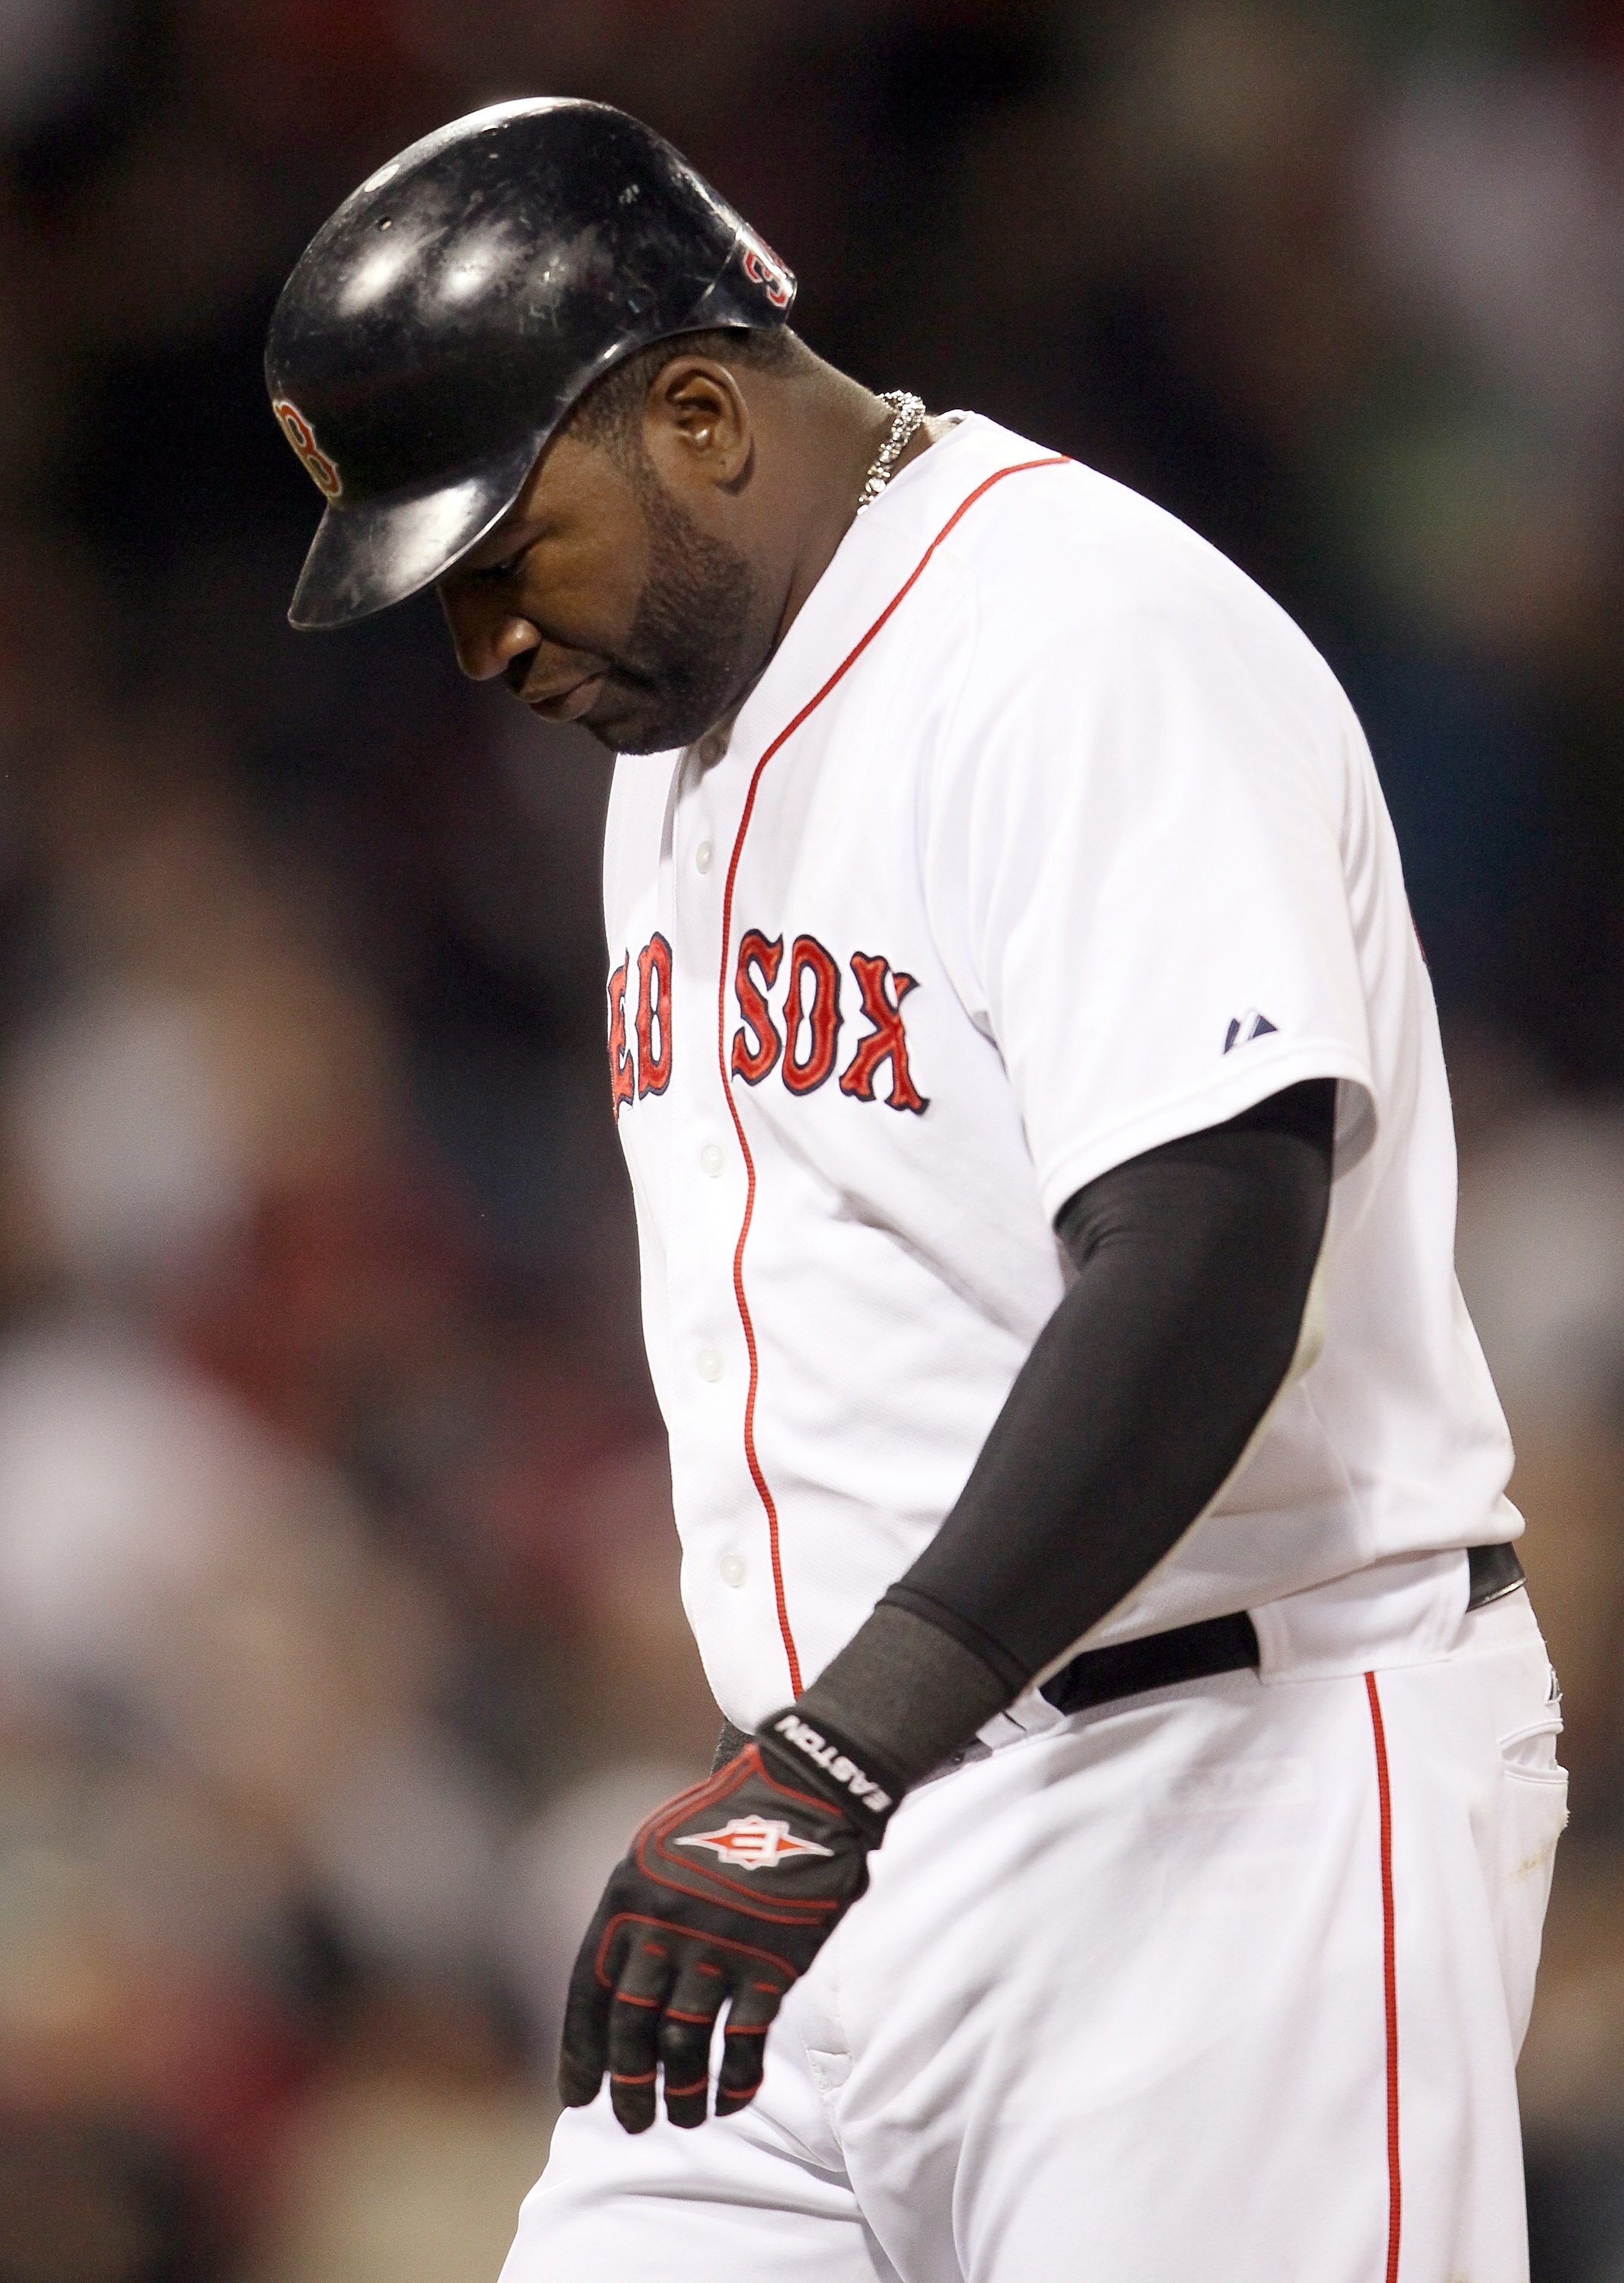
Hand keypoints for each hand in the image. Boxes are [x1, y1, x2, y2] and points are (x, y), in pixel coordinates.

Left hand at [558, 1723, 891, 2130]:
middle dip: (628, 2084)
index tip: (578, 2096)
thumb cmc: (727, 1819)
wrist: (805, 1789)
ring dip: (679, 2093)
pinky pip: (743, 2041)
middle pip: (632, 2027)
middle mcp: (665, 1925)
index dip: (581, 2051)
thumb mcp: (657, 1850)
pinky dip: (735, 2079)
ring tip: (681, 2118)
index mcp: (627, 1895)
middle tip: (630, 2122)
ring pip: (684, 2044)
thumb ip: (635, 1915)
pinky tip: (731, 2098)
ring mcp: (719, 1945)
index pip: (588, 1991)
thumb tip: (617, 1992)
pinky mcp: (771, 1961)